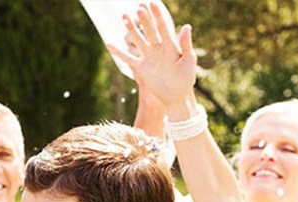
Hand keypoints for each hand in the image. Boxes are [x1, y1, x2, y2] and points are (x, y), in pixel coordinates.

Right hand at [106, 3, 196, 117]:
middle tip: (138, 7)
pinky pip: (127, 57)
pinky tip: (108, 43)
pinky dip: (118, 52)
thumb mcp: (189, 61)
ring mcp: (148, 57)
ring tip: (124, 17)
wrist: (176, 96)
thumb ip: (186, 44)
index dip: (157, 15)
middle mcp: (158, 48)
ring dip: (131, 29)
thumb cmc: (186, 79)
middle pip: (149, 31)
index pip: (163, 27)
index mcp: (171, 45)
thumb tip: (187, 26)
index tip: (152, 3)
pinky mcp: (141, 67)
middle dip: (144, 20)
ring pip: (137, 40)